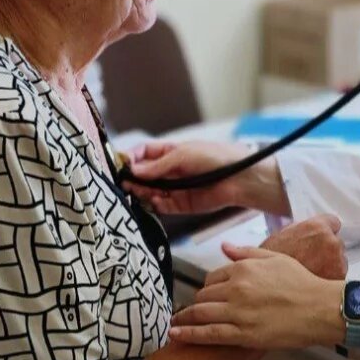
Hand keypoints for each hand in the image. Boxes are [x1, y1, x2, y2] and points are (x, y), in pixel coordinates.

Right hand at [124, 140, 253, 214]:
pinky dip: (154, 204)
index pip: (143, 153)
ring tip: (135, 191)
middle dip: (131, 178)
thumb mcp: (184, 154)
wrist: (239, 178)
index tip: (120, 164)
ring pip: (148, 192)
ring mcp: (174, 188)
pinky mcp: (181, 204)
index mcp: (170, 153)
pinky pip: (162, 206)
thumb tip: (133, 170)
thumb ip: (159, 164)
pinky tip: (153, 200)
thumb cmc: (215, 158)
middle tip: (123, 182)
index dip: (131, 158)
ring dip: (140, 192)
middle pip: (142, 175)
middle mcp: (169, 171)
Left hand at [169, 247, 345, 348]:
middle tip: (194, 310)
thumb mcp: (276, 258)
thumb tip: (224, 247)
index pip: (213, 276)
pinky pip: (208, 334)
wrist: (319, 308)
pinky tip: (175, 334)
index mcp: (244, 268)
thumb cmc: (302, 282)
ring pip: (201, 313)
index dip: (208, 286)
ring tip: (176, 323)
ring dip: (185, 318)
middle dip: (197, 302)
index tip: (207, 294)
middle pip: (204, 295)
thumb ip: (247, 253)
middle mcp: (237, 288)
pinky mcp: (242, 334)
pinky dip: (188, 334)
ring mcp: (238, 312)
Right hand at [258, 215, 346, 279]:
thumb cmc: (270, 262)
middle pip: (336, 242)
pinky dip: (329, 279)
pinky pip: (338, 276)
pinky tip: (314, 282)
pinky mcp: (338, 280)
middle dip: (326, 249)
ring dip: (330, 265)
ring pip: (339, 260)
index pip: (333, 222)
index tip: (321, 237)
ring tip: (311, 272)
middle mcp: (331, 242)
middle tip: (310, 258)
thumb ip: (301, 230)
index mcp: (317, 228)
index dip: (325, 231)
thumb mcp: (281, 235)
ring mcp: (337, 262)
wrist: (268, 287)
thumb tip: (307, 231)